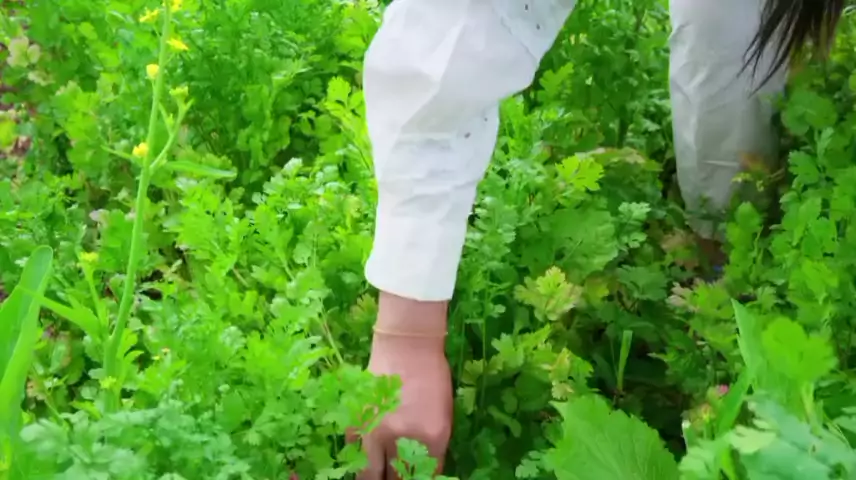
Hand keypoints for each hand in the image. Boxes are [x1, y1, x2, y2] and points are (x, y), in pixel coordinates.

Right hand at [357, 293, 452, 479]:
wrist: (406, 345)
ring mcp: (376, 432)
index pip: (426, 477)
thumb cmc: (432, 377)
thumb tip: (423, 472)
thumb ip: (433, 448)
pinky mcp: (356, 422)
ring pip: (370, 475)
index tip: (417, 477)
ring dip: (375, 478)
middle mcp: (403, 439)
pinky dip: (359, 460)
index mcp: (433, 438)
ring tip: (379, 476)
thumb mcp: (443, 416)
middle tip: (398, 477)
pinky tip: (366, 459)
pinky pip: (355, 454)